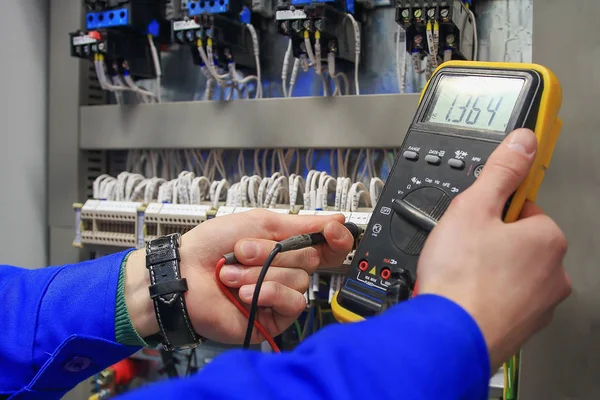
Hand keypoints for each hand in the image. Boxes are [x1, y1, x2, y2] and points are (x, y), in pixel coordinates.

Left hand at [124, 210, 353, 343]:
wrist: (184, 273)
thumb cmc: (212, 245)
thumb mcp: (258, 223)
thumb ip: (299, 224)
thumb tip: (336, 219)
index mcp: (285, 247)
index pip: (326, 245)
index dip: (335, 238)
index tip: (331, 230)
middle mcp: (286, 270)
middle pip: (311, 259)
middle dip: (273, 252)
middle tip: (242, 251)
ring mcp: (280, 295)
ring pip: (299, 280)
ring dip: (261, 273)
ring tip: (232, 274)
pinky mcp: (273, 317)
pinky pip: (292, 302)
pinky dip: (267, 292)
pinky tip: (245, 293)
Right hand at [417, 128, 570, 370]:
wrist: (447, 337)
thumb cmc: (461, 279)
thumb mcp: (473, 207)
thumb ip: (500, 171)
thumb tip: (523, 141)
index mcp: (547, 239)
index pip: (522, 208)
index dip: (491, 209)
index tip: (474, 217)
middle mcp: (552, 274)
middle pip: (515, 242)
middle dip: (487, 241)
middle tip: (459, 247)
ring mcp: (538, 305)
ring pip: (507, 272)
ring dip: (484, 269)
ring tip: (456, 272)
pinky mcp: (519, 327)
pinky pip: (500, 299)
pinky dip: (481, 294)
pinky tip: (460, 294)